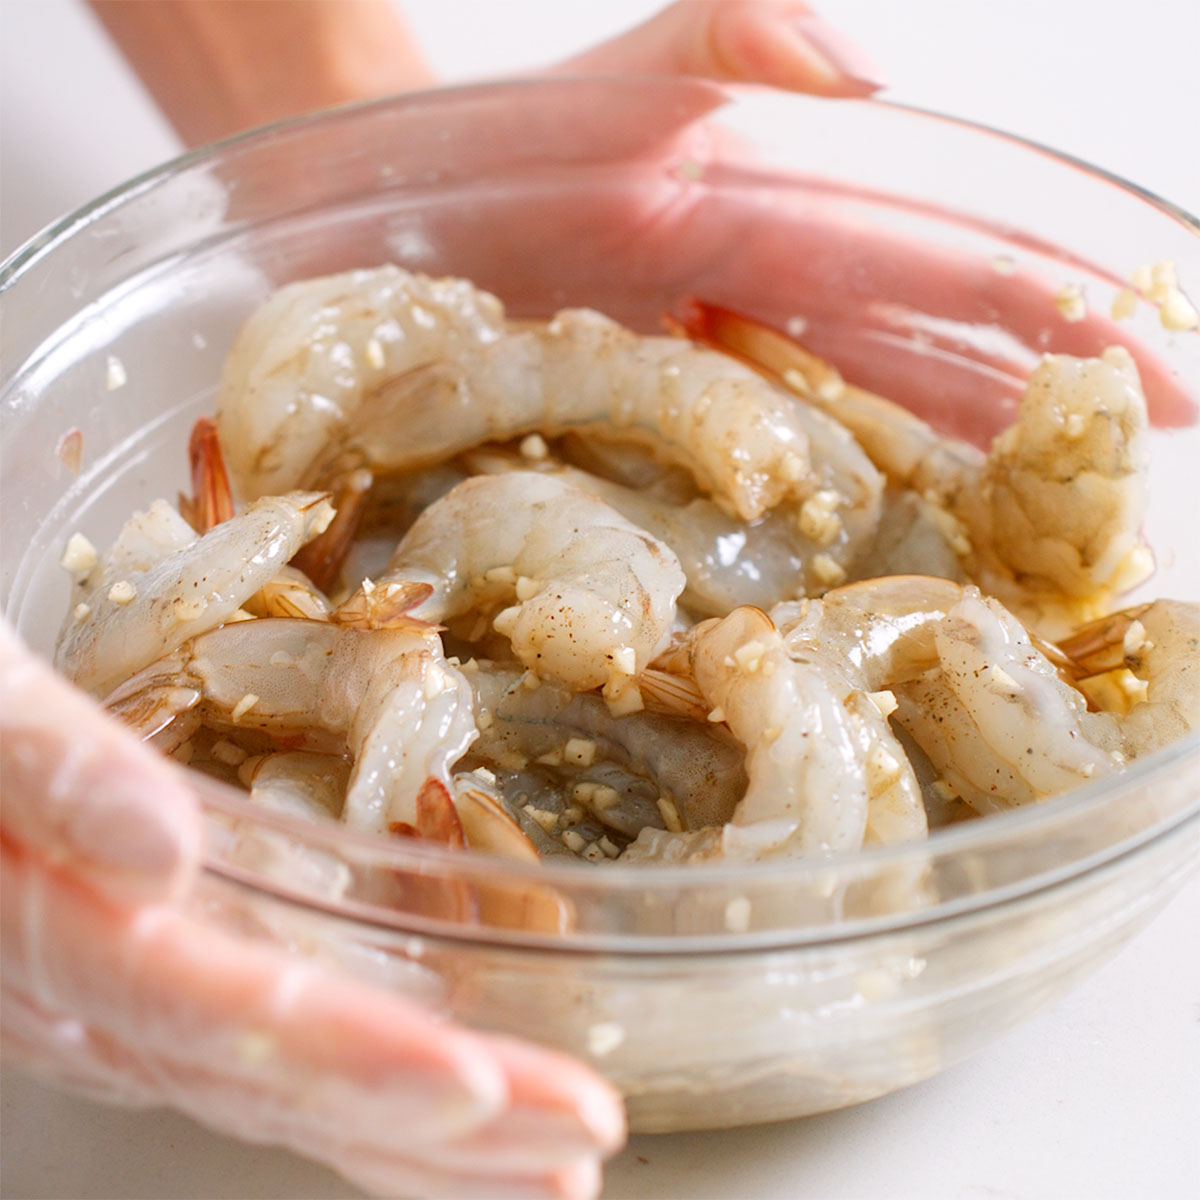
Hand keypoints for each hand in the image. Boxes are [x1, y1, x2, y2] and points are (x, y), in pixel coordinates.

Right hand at [0, 620, 623, 1199]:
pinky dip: (365, 1095)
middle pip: (274, 1080)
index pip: (214, 1011)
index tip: (472, 1083)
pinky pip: (263, 1060)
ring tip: (551, 1161)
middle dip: (434, 1124)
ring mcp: (127, 999)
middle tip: (575, 1140)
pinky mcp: (153, 980)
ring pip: (280, 1094)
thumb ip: (37, 766)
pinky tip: (448, 1119)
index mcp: (52, 923)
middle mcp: (94, 993)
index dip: (346, 1055)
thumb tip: (158, 845)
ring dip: (423, 1137)